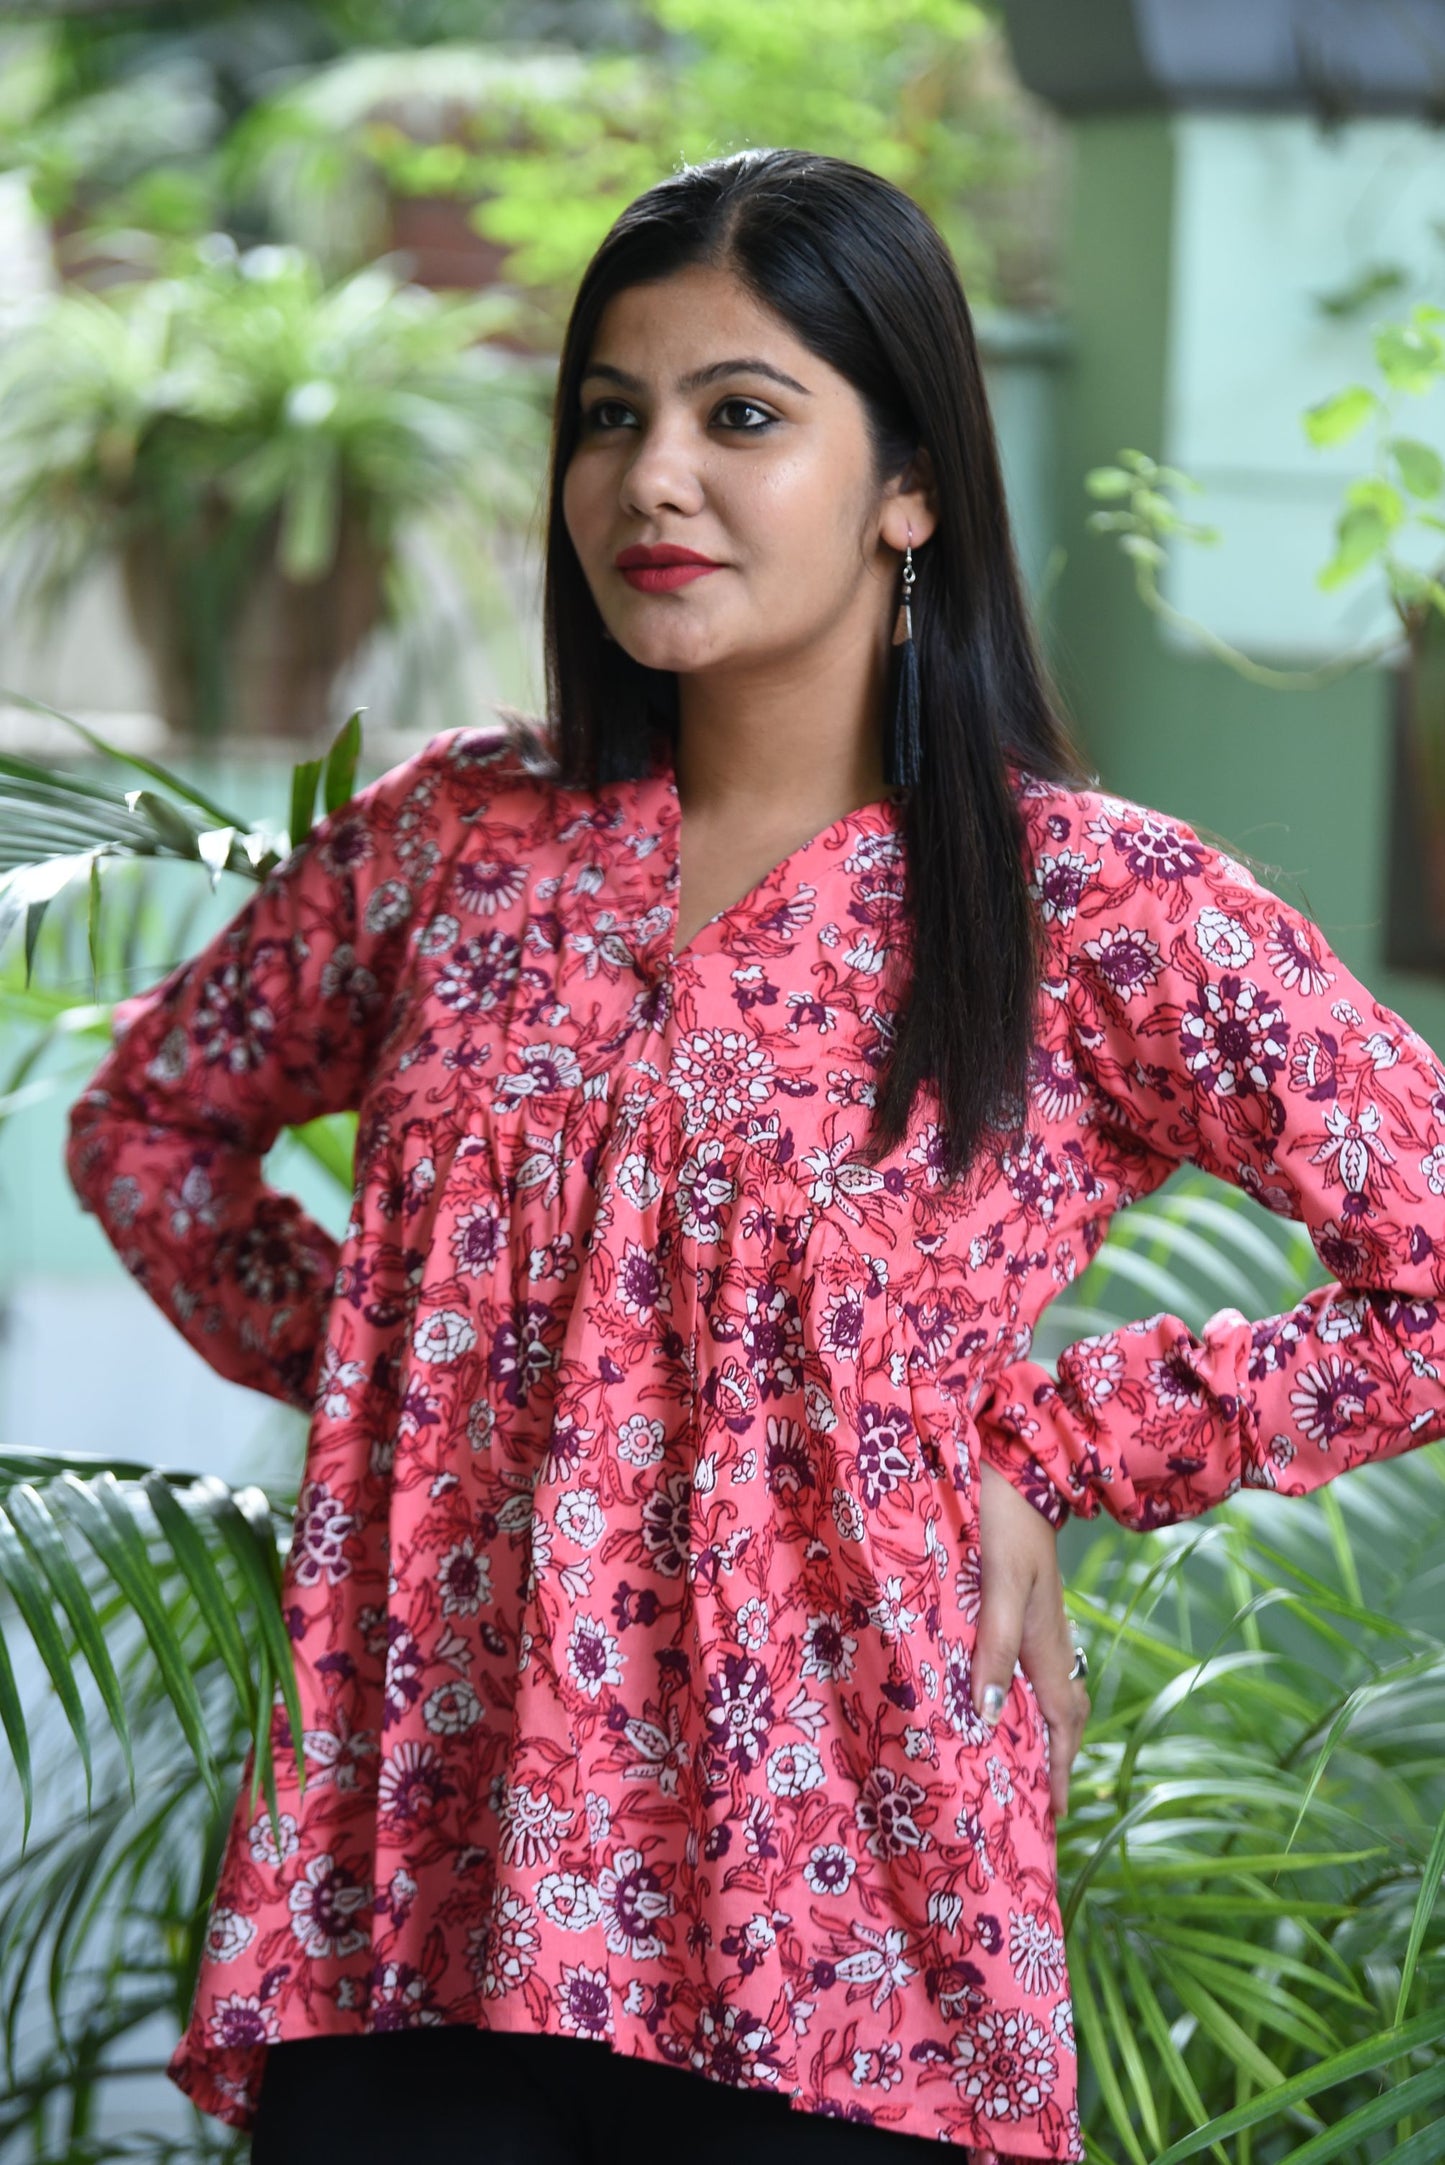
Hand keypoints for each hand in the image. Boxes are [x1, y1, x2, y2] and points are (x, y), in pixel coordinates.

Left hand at [972, 1458, 1089, 1817]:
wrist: (1015, 1465)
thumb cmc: (1003, 1521)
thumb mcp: (1000, 1585)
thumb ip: (995, 1646)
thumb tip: (986, 1715)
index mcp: (1046, 1641)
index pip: (1061, 1723)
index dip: (1058, 1770)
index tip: (1054, 1816)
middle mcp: (1049, 1637)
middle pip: (1062, 1712)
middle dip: (1055, 1758)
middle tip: (1038, 1800)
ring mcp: (1040, 1619)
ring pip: (1049, 1688)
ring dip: (1040, 1728)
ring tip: (1019, 1761)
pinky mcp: (1024, 1601)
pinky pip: (1033, 1662)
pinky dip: (1025, 1692)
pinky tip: (999, 1693)